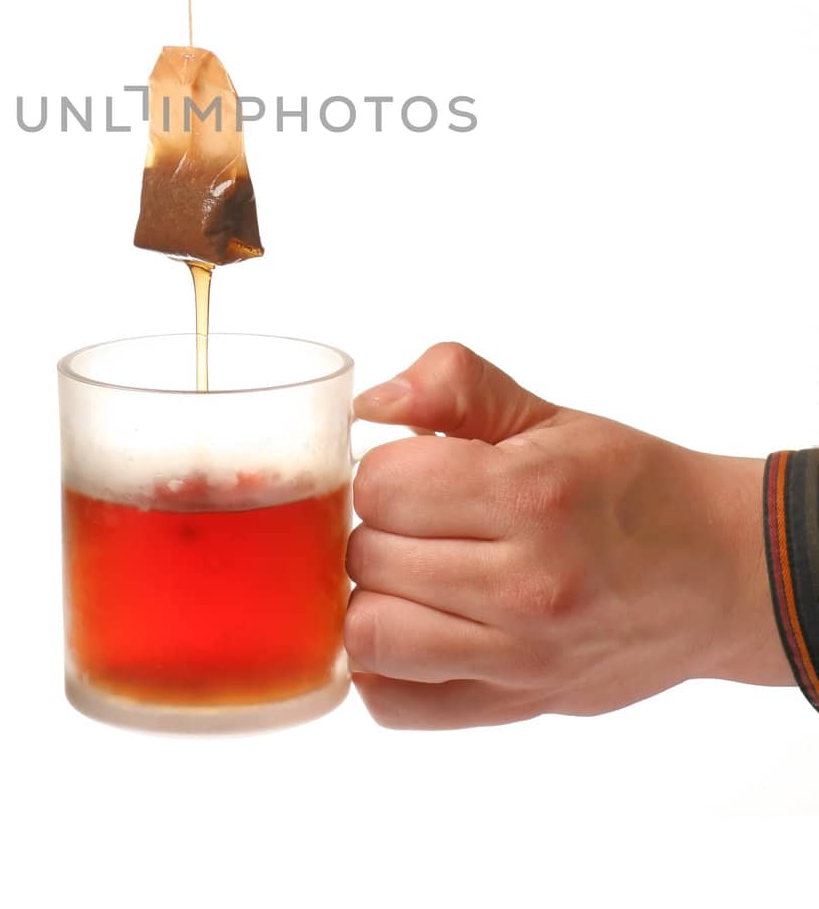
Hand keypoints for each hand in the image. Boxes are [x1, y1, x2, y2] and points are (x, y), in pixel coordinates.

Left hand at [345, 342, 790, 728]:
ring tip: (411, 574)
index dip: (385, 470)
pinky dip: (384, 668)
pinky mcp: (518, 707)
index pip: (383, 485)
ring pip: (372, 635)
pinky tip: (415, 627)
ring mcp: (523, 657)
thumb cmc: (627, 485)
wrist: (720, 571)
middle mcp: (527, 584)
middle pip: (371, 557)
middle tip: (417, 522)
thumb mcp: (546, 414)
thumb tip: (373, 404)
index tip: (417, 471)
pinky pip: (397, 704)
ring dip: (374, 598)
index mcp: (530, 495)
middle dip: (378, 529)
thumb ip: (453, 384)